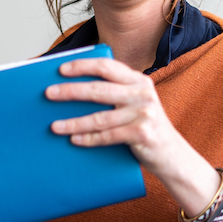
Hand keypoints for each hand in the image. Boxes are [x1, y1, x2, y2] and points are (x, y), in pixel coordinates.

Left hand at [46, 57, 221, 221]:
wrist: (174, 156)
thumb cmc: (144, 127)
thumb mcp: (134, 104)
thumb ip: (114, 93)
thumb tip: (71, 90)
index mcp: (138, 80)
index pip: (107, 66)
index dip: (82, 66)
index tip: (60, 69)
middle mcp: (142, 93)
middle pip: (99, 90)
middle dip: (70, 91)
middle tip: (48, 94)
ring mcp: (144, 113)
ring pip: (100, 117)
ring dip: (74, 122)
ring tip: (54, 126)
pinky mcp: (143, 134)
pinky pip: (108, 136)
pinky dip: (89, 139)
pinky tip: (73, 140)